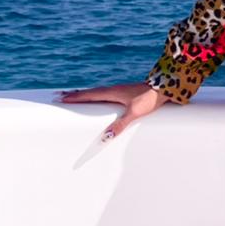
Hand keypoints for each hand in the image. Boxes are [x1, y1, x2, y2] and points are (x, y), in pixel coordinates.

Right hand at [56, 82, 171, 141]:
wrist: (164, 88)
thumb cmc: (150, 99)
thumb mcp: (134, 113)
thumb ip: (119, 125)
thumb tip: (104, 138)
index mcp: (111, 93)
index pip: (88, 95)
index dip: (74, 98)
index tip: (60, 98)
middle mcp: (113, 90)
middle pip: (89, 92)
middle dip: (74, 95)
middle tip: (59, 95)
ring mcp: (119, 90)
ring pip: (96, 92)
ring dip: (84, 94)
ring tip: (73, 96)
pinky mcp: (125, 93)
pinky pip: (104, 94)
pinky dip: (95, 96)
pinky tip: (97, 98)